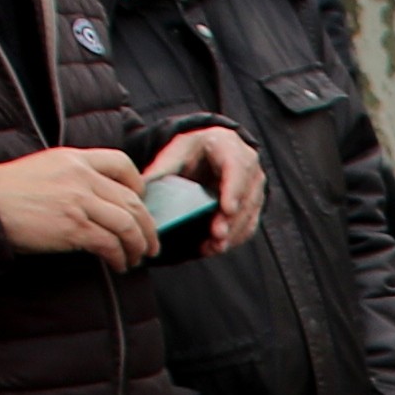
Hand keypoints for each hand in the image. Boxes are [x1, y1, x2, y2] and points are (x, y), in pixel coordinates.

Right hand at [0, 144, 156, 266]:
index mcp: (74, 158)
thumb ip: (72, 176)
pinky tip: (119, 266)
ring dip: (138, 245)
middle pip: (131, 200)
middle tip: (151, 244)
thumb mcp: (43, 169)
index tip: (140, 203)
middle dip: (147, 226)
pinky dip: (120, 258)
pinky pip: (110, 244)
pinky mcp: (73, 227)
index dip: (138, 185)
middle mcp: (81, 176)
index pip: (121, 163)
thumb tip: (98, 201)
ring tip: (137, 259)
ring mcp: (78, 201)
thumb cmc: (6, 192)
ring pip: (127, 224)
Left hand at [151, 125, 265, 256]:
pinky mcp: (253, 205)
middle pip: (246, 197)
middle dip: (231, 220)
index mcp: (229, 146)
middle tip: (217, 235)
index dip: (234, 190)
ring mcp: (254, 187)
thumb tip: (140, 189)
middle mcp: (249, 167)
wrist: (212, 150)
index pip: (237, 168)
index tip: (227, 209)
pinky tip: (214, 247)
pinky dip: (233, 239)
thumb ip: (162, 168)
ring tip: (212, 247)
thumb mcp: (176, 151)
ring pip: (249, 214)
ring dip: (232, 234)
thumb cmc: (194, 150)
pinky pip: (248, 225)